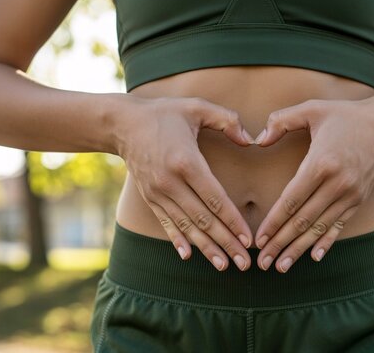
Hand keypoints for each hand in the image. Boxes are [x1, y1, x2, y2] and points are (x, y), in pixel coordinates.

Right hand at [114, 95, 254, 270]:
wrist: (122, 124)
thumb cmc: (164, 113)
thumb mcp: (197, 107)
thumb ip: (227, 120)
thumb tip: (251, 140)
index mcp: (186, 161)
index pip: (215, 198)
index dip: (233, 221)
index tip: (248, 239)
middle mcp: (170, 182)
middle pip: (203, 219)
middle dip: (226, 243)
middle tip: (245, 263)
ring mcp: (158, 193)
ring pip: (186, 226)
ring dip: (206, 248)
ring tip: (224, 265)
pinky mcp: (150, 197)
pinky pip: (166, 223)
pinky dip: (178, 240)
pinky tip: (189, 255)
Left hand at [253, 97, 373, 272]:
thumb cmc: (344, 116)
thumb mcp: (312, 109)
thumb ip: (281, 120)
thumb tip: (257, 140)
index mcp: (320, 163)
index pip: (291, 200)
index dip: (273, 223)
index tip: (259, 239)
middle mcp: (336, 184)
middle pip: (302, 221)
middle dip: (281, 244)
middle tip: (264, 263)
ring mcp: (349, 194)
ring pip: (319, 228)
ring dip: (299, 249)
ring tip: (281, 267)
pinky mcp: (358, 200)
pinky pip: (338, 225)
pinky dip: (325, 242)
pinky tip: (313, 257)